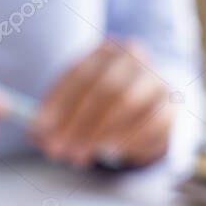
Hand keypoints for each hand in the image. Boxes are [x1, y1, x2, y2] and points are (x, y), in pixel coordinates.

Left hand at [32, 40, 174, 167]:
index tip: (39, 127)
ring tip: (77, 156)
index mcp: (105, 50)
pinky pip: (149, 123)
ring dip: (97, 134)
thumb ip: (54, 116)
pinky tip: (108, 153)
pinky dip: (124, 140)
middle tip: (56, 149)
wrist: (144, 108)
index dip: (57, 102)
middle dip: (76, 123)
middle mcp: (134, 57)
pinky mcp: (171, 106)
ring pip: (127, 104)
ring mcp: (157, 79)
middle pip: (103, 90)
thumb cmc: (98, 104)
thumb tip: (35, 133)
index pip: (79, 73)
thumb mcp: (73, 104)